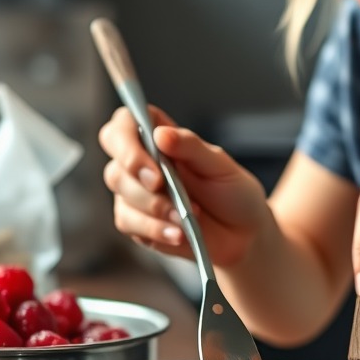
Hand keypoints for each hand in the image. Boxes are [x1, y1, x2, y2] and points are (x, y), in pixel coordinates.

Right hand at [98, 105, 268, 265]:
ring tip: (184, 217)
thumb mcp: (219, 165)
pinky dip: (155, 229)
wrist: (243, 233)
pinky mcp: (137, 223)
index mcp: (158, 138)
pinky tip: (178, 233)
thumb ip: (191, 147)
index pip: (123, 126)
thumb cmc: (232, 192)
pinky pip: (130, 225)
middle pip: (116, 166)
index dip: (125, 139)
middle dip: (138, 181)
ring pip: (122, 197)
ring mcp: (135, 195)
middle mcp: (141, 164)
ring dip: (153, 208)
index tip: (150, 159)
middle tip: (163, 187)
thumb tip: (161, 134)